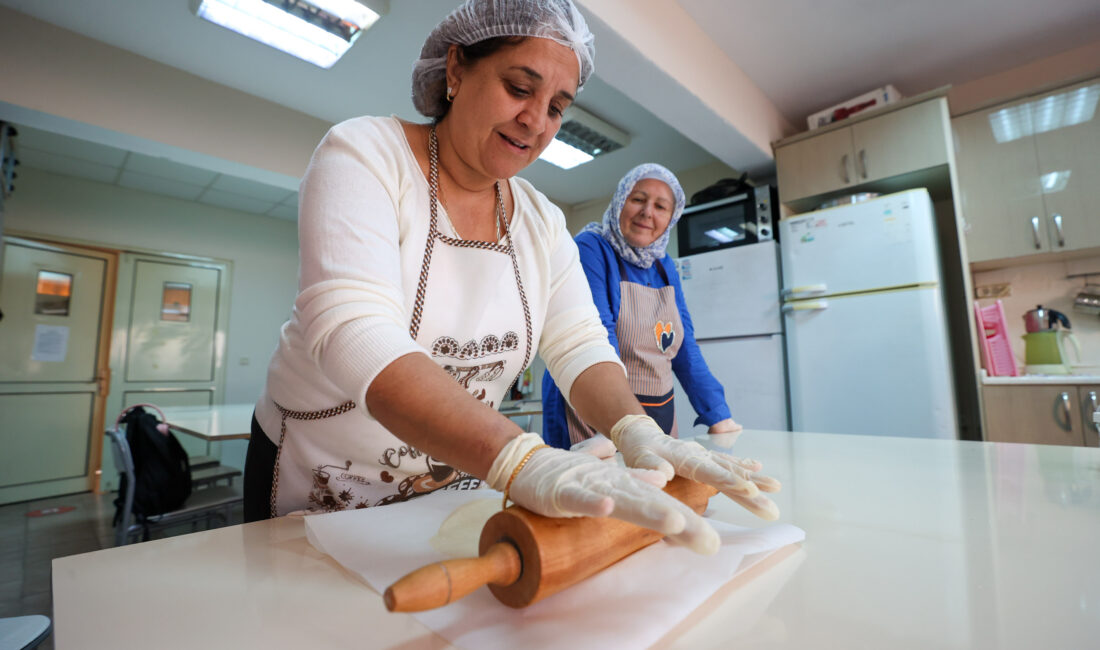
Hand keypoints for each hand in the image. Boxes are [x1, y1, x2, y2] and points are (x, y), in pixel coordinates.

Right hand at [487, 434, 719, 553]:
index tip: (711, 543)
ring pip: (623, 499)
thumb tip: (659, 480)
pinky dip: (593, 503)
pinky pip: (579, 498)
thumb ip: (630, 480)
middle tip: (710, 543)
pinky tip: (608, 508)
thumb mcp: (603, 483)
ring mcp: (588, 486)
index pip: (660, 504)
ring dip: (648, 510)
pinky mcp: (562, 491)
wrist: (527, 462)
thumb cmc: (567, 475)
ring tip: (676, 523)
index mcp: (622, 485)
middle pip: (652, 504)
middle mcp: (612, 483)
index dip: (685, 521)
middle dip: (681, 523)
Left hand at [610, 415, 780, 519]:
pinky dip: (743, 466)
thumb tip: (665, 474)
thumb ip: (650, 466)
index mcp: (684, 458)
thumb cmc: (639, 449)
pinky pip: (728, 462)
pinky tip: (759, 469)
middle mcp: (699, 456)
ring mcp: (704, 456)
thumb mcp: (638, 457)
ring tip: (777, 488)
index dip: (730, 481)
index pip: (710, 472)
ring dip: (755, 479)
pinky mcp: (705, 458)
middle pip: (729, 474)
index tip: (749, 490)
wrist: (642, 433)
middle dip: (752, 490)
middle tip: (771, 508)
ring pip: (734, 468)